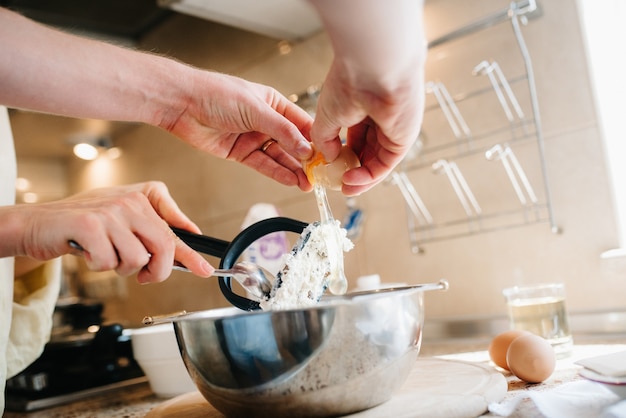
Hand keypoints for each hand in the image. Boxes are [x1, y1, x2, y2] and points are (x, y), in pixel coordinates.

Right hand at [0, 182, 211, 283]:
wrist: (38, 222)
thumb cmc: (82, 224)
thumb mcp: (122, 218)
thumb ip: (156, 222)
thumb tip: (190, 233)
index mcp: (141, 199)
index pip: (172, 232)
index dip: (190, 255)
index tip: (204, 271)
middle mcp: (129, 202)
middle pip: (162, 248)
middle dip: (156, 272)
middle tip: (143, 277)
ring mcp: (110, 212)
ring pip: (136, 260)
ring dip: (120, 268)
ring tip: (104, 254)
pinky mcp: (89, 225)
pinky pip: (109, 262)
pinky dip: (98, 266)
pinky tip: (87, 252)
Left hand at [162, 72, 313, 190]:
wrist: (181, 103)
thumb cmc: (216, 94)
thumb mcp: (255, 109)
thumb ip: (282, 131)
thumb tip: (305, 149)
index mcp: (274, 103)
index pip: (302, 124)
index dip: (315, 140)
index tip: (328, 156)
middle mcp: (266, 121)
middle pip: (292, 143)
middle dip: (306, 160)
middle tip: (320, 176)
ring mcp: (253, 137)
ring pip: (279, 157)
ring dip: (294, 170)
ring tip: (308, 183)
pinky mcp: (241, 152)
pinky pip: (263, 164)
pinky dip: (277, 173)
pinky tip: (290, 180)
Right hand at [310, 60, 424, 195]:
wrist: (374, 69)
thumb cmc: (351, 80)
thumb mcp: (326, 115)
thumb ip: (324, 139)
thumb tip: (328, 158)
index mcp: (361, 106)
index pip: (354, 137)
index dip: (342, 155)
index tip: (330, 168)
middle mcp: (378, 118)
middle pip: (366, 151)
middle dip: (351, 170)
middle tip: (338, 182)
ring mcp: (392, 129)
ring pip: (376, 161)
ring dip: (359, 178)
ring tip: (344, 186)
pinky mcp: (402, 139)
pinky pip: (384, 164)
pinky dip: (369, 176)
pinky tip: (352, 181)